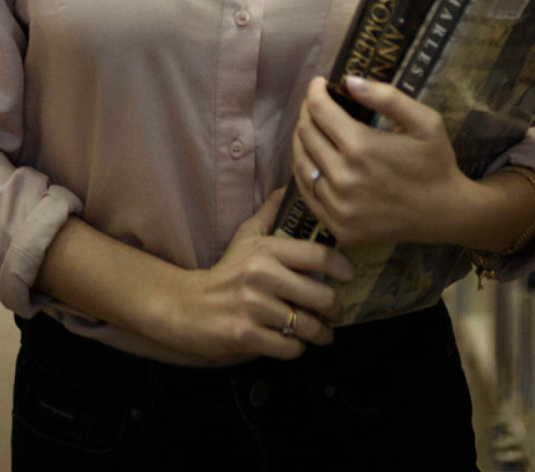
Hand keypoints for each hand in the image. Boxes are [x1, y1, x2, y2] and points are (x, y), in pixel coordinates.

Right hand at [156, 190, 354, 364]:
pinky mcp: (246, 336)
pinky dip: (297, 348)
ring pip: (308, 326)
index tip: (348, 276)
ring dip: (321, 333)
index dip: (341, 268)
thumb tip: (291, 185)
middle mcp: (260, 276)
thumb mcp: (246, 236)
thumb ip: (270, 212)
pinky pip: (290, 348)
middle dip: (336, 309)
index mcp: (264, 249)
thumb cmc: (225, 272)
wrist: (187, 307)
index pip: (318, 256)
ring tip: (322, 332)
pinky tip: (294, 341)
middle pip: (320, 296)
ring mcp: (252, 307)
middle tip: (337, 312)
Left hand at [291, 76, 475, 247]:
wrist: (446, 214)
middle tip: (317, 105)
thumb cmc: (435, 162)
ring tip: (313, 128)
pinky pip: (307, 193)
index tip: (319, 83)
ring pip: (300, 163)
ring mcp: (338, 207)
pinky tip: (316, 159)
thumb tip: (349, 81)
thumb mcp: (424, 121)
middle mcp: (343, 178)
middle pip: (306, 134)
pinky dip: (306, 171)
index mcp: (361, 147)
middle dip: (308, 112)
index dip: (315, 91)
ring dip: (302, 141)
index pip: (319, 110)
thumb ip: (387, 97)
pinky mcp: (338, 227)